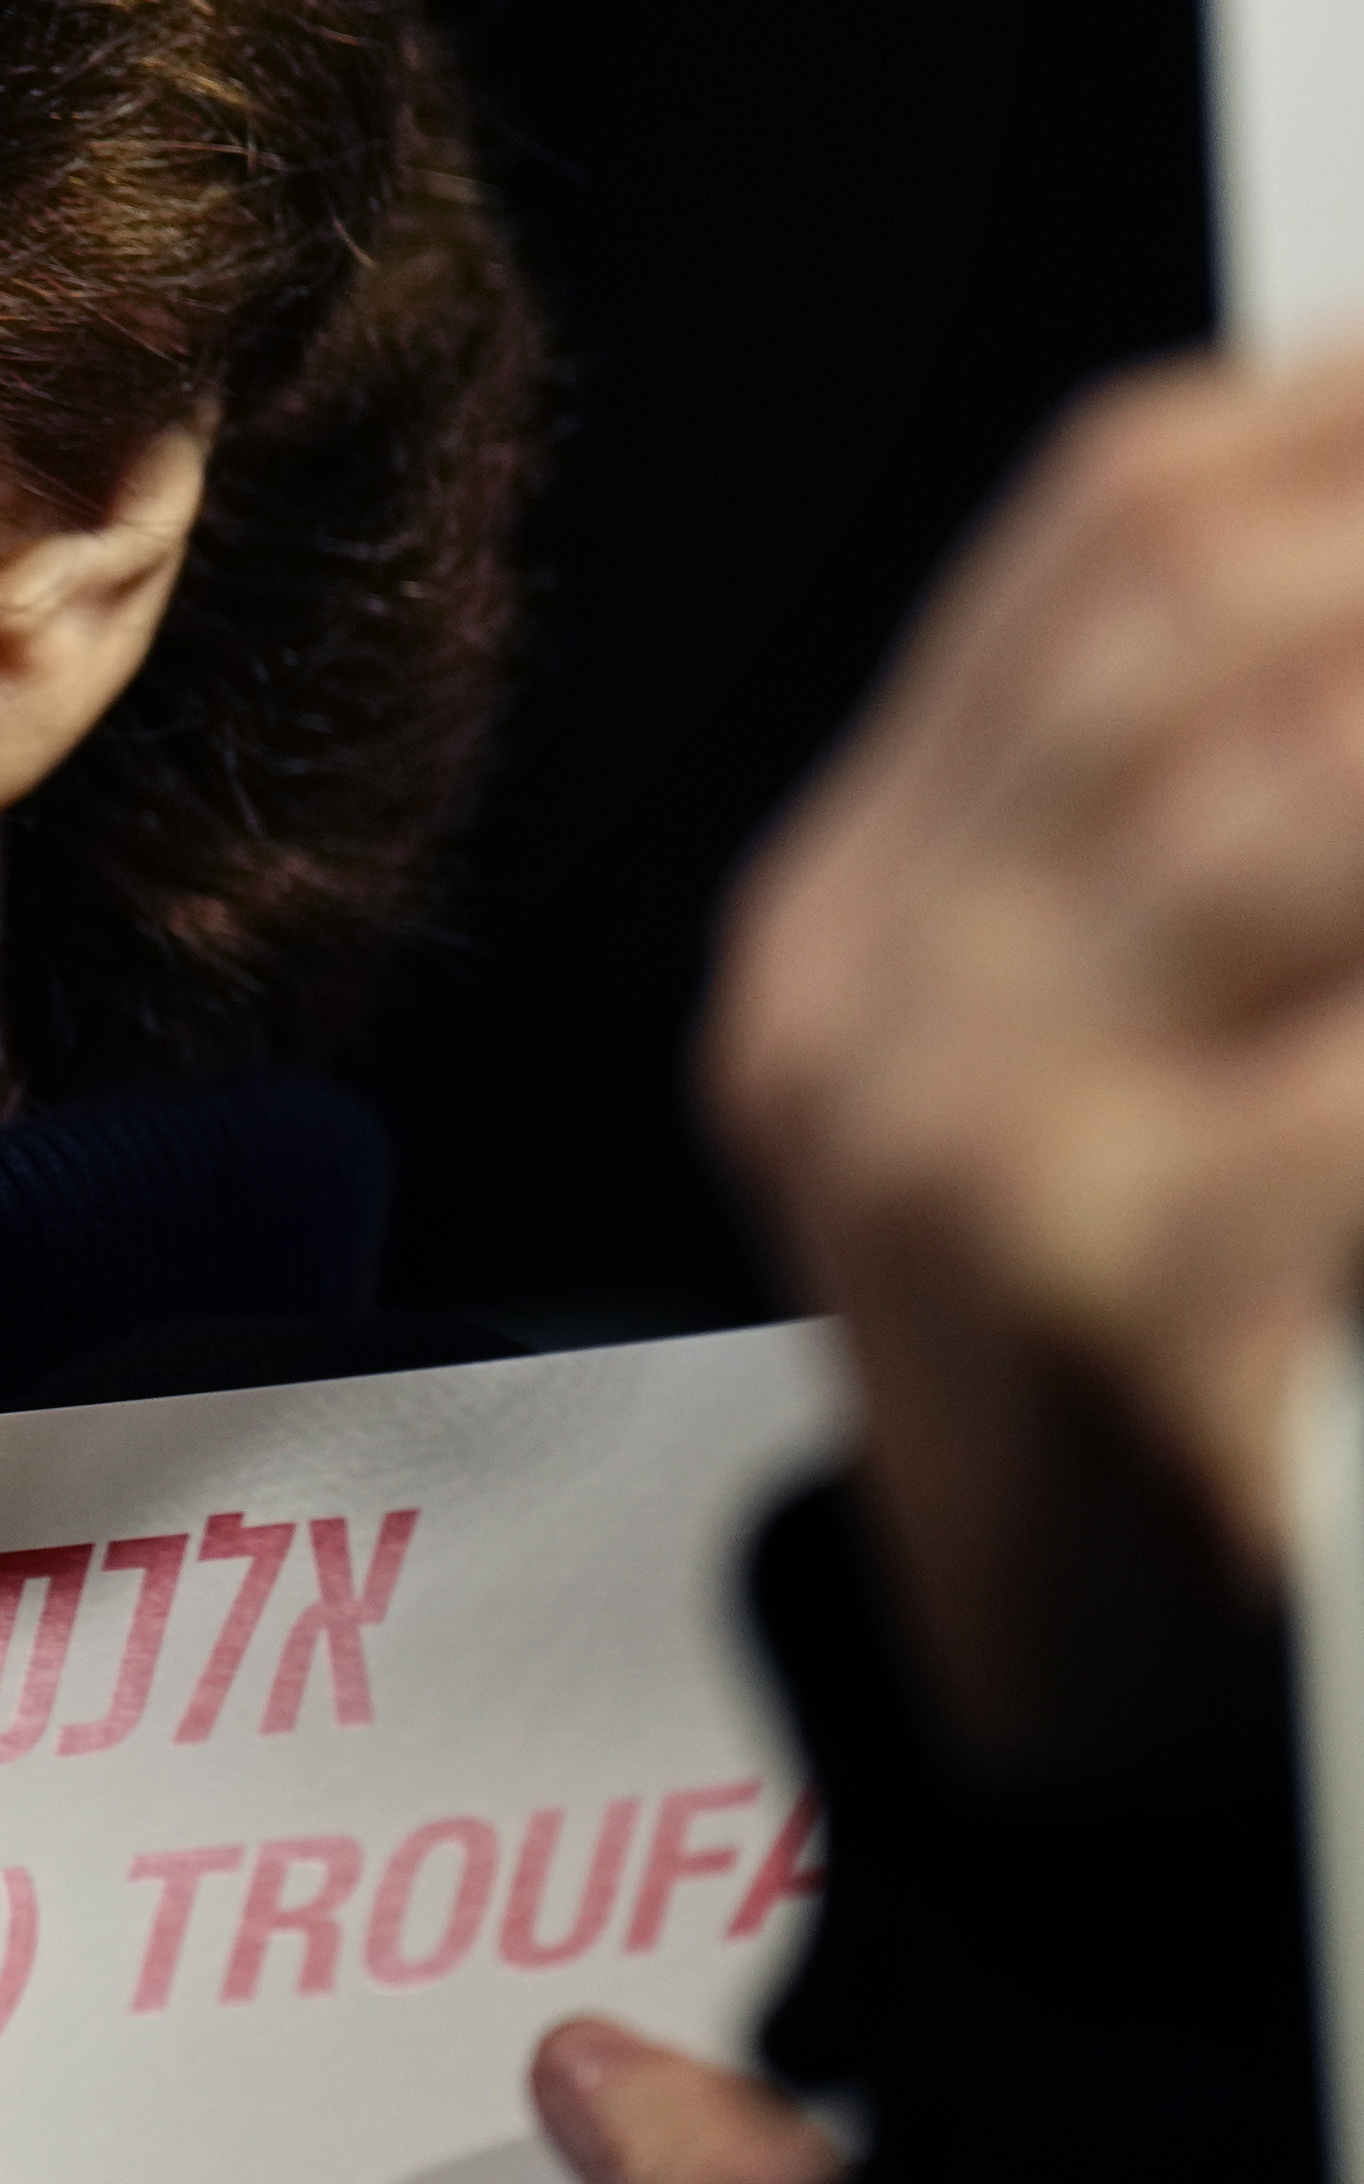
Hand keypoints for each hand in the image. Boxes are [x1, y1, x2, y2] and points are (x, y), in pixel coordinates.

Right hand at [710, 341, 1363, 1767]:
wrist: (1083, 1784)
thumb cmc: (1183, 1416)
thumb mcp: (1116, 1078)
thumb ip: (1217, 837)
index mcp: (868, 920)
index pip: (1108, 519)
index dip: (1356, 399)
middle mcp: (872, 999)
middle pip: (1205, 614)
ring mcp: (965, 1143)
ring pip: (1293, 777)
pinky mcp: (1116, 1298)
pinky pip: (1355, 1072)